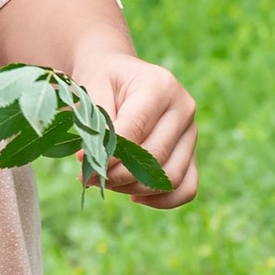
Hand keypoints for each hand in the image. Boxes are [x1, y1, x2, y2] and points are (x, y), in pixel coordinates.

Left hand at [72, 48, 197, 207]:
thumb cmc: (103, 80)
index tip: (83, 162)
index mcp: (160, 85)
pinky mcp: (191, 153)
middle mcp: (183, 108)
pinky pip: (187, 187)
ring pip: (172, 176)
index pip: (136, 128)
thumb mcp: (93, 89)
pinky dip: (161, 200)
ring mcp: (191, 132)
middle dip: (118, 174)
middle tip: (88, 177)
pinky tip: (134, 195)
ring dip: (134, 187)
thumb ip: (96, 123)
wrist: (120, 74)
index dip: (109, 151)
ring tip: (107, 182)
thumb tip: (91, 160)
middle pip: (156, 155)